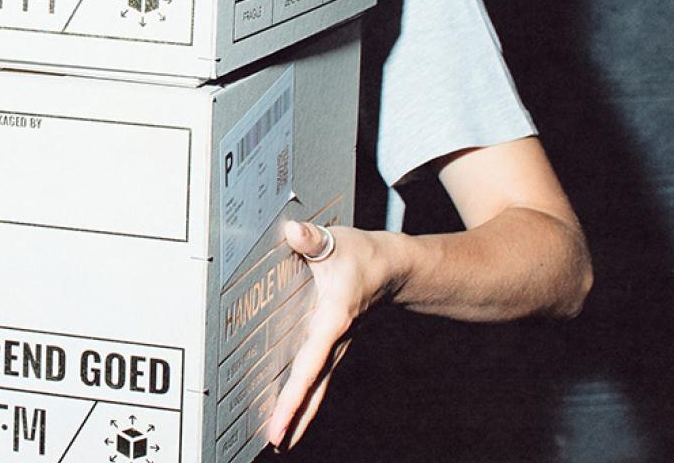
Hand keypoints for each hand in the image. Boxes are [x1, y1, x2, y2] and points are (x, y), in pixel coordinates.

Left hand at [266, 221, 402, 450]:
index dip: (294, 394)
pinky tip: (294, 411)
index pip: (310, 363)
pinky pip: (319, 376)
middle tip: (275, 442)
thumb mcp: (337, 241)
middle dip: (296, 416)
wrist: (398, 267)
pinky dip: (306, 396)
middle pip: (315, 387)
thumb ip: (312, 239)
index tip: (280, 419)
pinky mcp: (336, 345)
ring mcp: (338, 346)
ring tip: (280, 440)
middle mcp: (336, 340)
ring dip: (301, 412)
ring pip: (319, 387)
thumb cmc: (364, 254)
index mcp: (333, 319)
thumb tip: (293, 231)